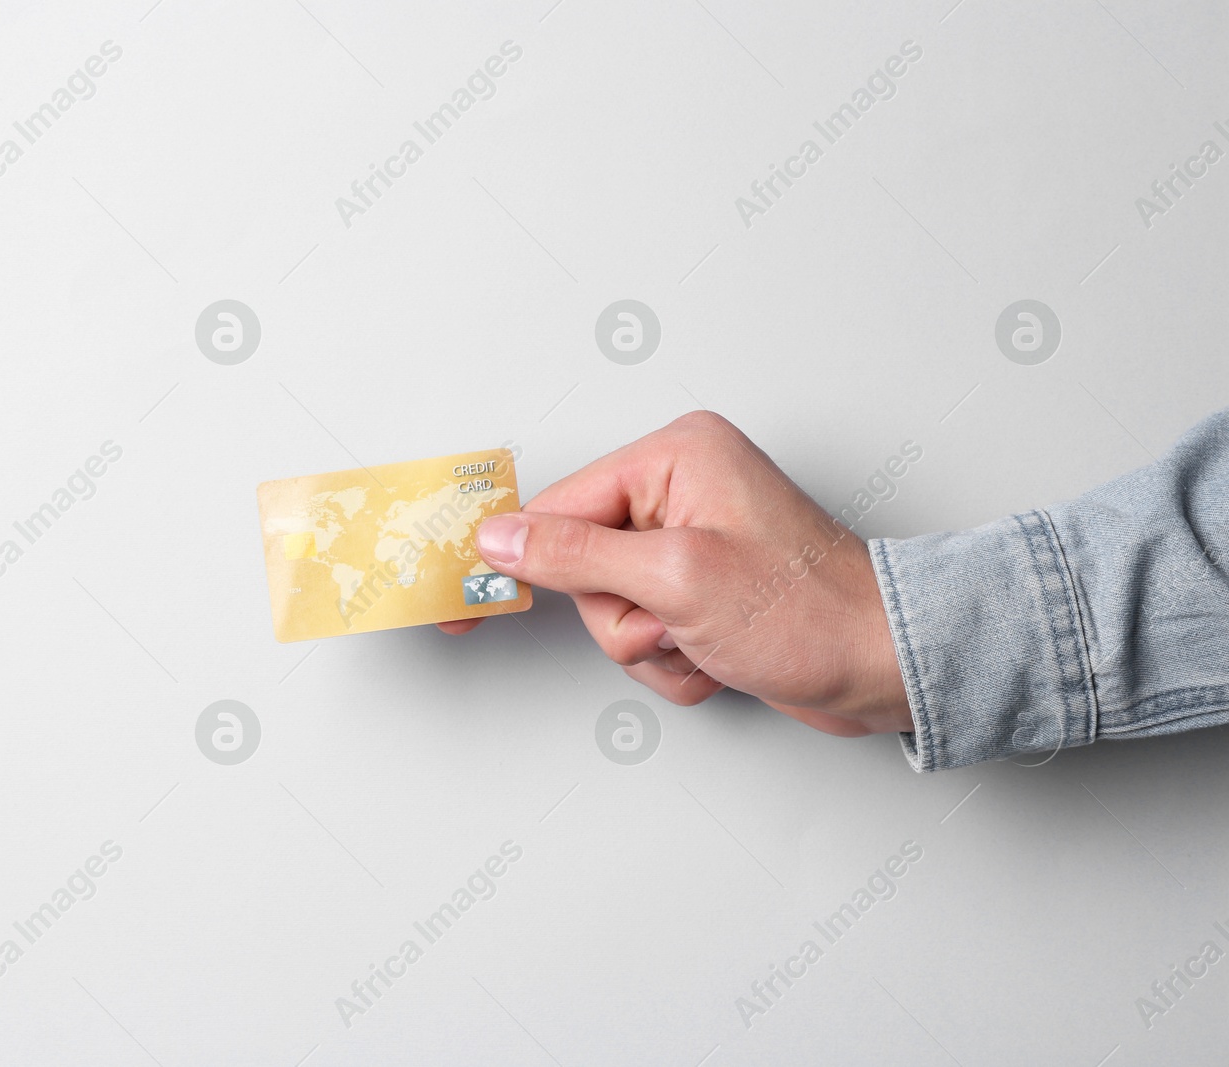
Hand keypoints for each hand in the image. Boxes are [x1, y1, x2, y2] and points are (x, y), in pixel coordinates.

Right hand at [439, 411, 913, 737]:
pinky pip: (646, 634)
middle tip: (675, 620)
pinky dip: (674, 661)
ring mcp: (692, 543)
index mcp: (675, 458)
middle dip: (623, 617)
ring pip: (611, 611)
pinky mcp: (704, 590)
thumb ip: (576, 553)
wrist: (887, 670)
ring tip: (707, 641)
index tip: (464, 596)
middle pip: (582, 566)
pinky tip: (719, 656)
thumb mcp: (676, 578)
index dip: (521, 558)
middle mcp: (682, 490)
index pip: (560, 507)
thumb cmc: (811, 613)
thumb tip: (502, 535)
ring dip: (652, 646)